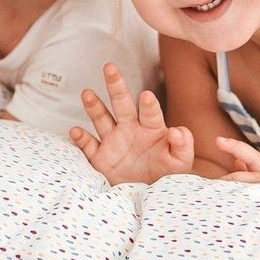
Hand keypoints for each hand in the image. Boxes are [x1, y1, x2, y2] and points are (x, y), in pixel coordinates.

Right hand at [70, 64, 194, 183]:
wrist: (145, 192)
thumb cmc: (166, 173)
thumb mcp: (180, 162)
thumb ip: (183, 145)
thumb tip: (177, 131)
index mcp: (151, 128)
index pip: (150, 113)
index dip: (148, 105)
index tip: (146, 96)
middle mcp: (130, 129)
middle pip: (122, 104)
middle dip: (116, 86)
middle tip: (110, 67)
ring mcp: (113, 141)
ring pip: (102, 119)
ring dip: (94, 107)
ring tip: (87, 93)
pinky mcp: (100, 157)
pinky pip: (89, 146)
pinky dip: (82, 139)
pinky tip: (75, 131)